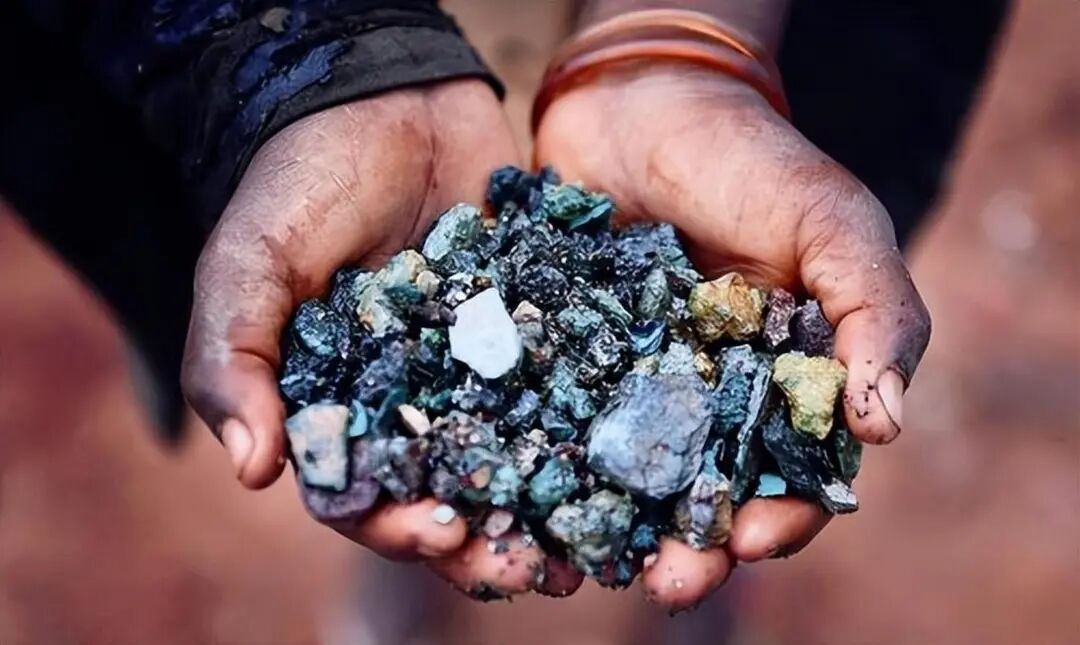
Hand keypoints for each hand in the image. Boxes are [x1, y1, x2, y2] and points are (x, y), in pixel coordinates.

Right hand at [181, 80, 575, 597]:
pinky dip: (594, 425)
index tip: (442, 537)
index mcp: (345, 409)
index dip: (399, 527)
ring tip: (592, 546)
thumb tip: (251, 471)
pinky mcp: (538, 327)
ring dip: (550, 507)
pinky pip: (569, 384)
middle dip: (489, 540)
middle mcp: (417, 404)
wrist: (383, 101)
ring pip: (518, 457)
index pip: (366, 494)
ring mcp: (482, 370)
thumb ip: (234, 361)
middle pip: (453, 494)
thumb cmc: (299, 187)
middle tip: (536, 569)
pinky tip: (629, 454)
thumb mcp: (247, 268)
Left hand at [535, 63, 930, 609]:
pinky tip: (521, 500)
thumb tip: (886, 426)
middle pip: (700, 494)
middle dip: (687, 545)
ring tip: (584, 562)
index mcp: (780, 383)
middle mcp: (704, 399)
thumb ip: (874, 315)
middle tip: (663, 582)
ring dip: (608, 527)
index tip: (749, 543)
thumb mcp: (833, 225)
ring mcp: (628, 386)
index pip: (790, 473)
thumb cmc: (752, 163)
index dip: (779, 517)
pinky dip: (537, 469)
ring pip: (620, 478)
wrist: (642, 103)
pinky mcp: (562, 365)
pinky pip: (548, 427)